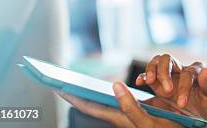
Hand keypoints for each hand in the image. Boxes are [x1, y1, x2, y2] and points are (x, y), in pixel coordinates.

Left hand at [57, 81, 181, 127]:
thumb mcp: (149, 123)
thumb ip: (131, 107)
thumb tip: (114, 85)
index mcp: (121, 118)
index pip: (91, 107)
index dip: (74, 98)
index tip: (57, 87)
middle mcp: (122, 116)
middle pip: (94, 104)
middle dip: (78, 94)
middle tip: (62, 83)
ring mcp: (130, 114)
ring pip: (105, 103)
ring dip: (91, 95)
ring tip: (77, 87)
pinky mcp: (140, 112)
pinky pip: (118, 102)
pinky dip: (108, 95)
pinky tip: (107, 92)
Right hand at [135, 54, 206, 123]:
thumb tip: (206, 70)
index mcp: (197, 70)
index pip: (187, 73)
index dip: (184, 87)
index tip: (182, 103)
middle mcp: (182, 69)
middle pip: (168, 59)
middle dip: (164, 73)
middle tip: (167, 91)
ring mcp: (171, 76)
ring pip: (157, 63)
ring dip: (152, 71)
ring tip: (150, 81)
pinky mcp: (162, 84)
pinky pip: (150, 76)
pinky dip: (144, 76)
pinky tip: (140, 81)